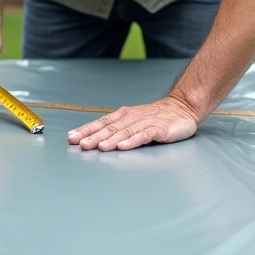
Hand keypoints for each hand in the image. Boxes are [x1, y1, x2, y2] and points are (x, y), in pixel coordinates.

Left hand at [67, 95, 202, 150]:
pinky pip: (144, 135)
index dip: (86, 129)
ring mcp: (145, 123)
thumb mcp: (134, 120)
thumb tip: (96, 139)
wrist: (183, 107)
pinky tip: (123, 146)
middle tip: (81, 145)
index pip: (102, 122)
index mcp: (124, 115)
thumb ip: (118, 128)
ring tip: (99, 147)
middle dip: (94, 136)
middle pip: (110, 128)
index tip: (72, 137)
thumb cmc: (157, 116)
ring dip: (111, 140)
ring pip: (125, 132)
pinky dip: (133, 141)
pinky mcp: (159, 129)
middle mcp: (132, 117)